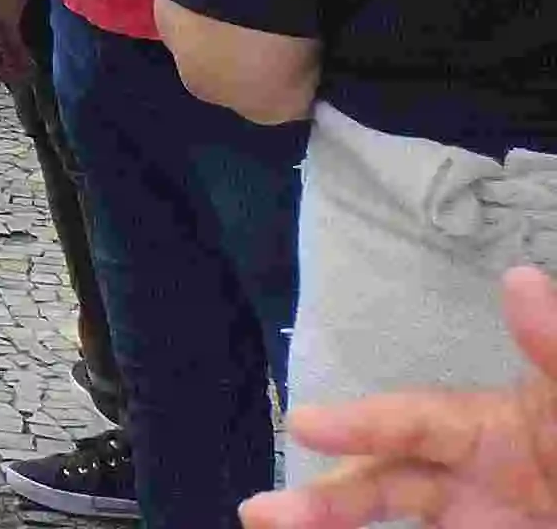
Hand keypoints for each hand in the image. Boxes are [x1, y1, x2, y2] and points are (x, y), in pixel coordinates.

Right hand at [249, 266, 556, 528]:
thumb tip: (519, 278)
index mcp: (494, 432)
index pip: (414, 424)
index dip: (361, 424)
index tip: (306, 424)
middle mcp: (475, 480)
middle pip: (387, 486)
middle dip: (326, 499)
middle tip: (262, 515)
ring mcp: (482, 521)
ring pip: (395, 519)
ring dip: (337, 524)